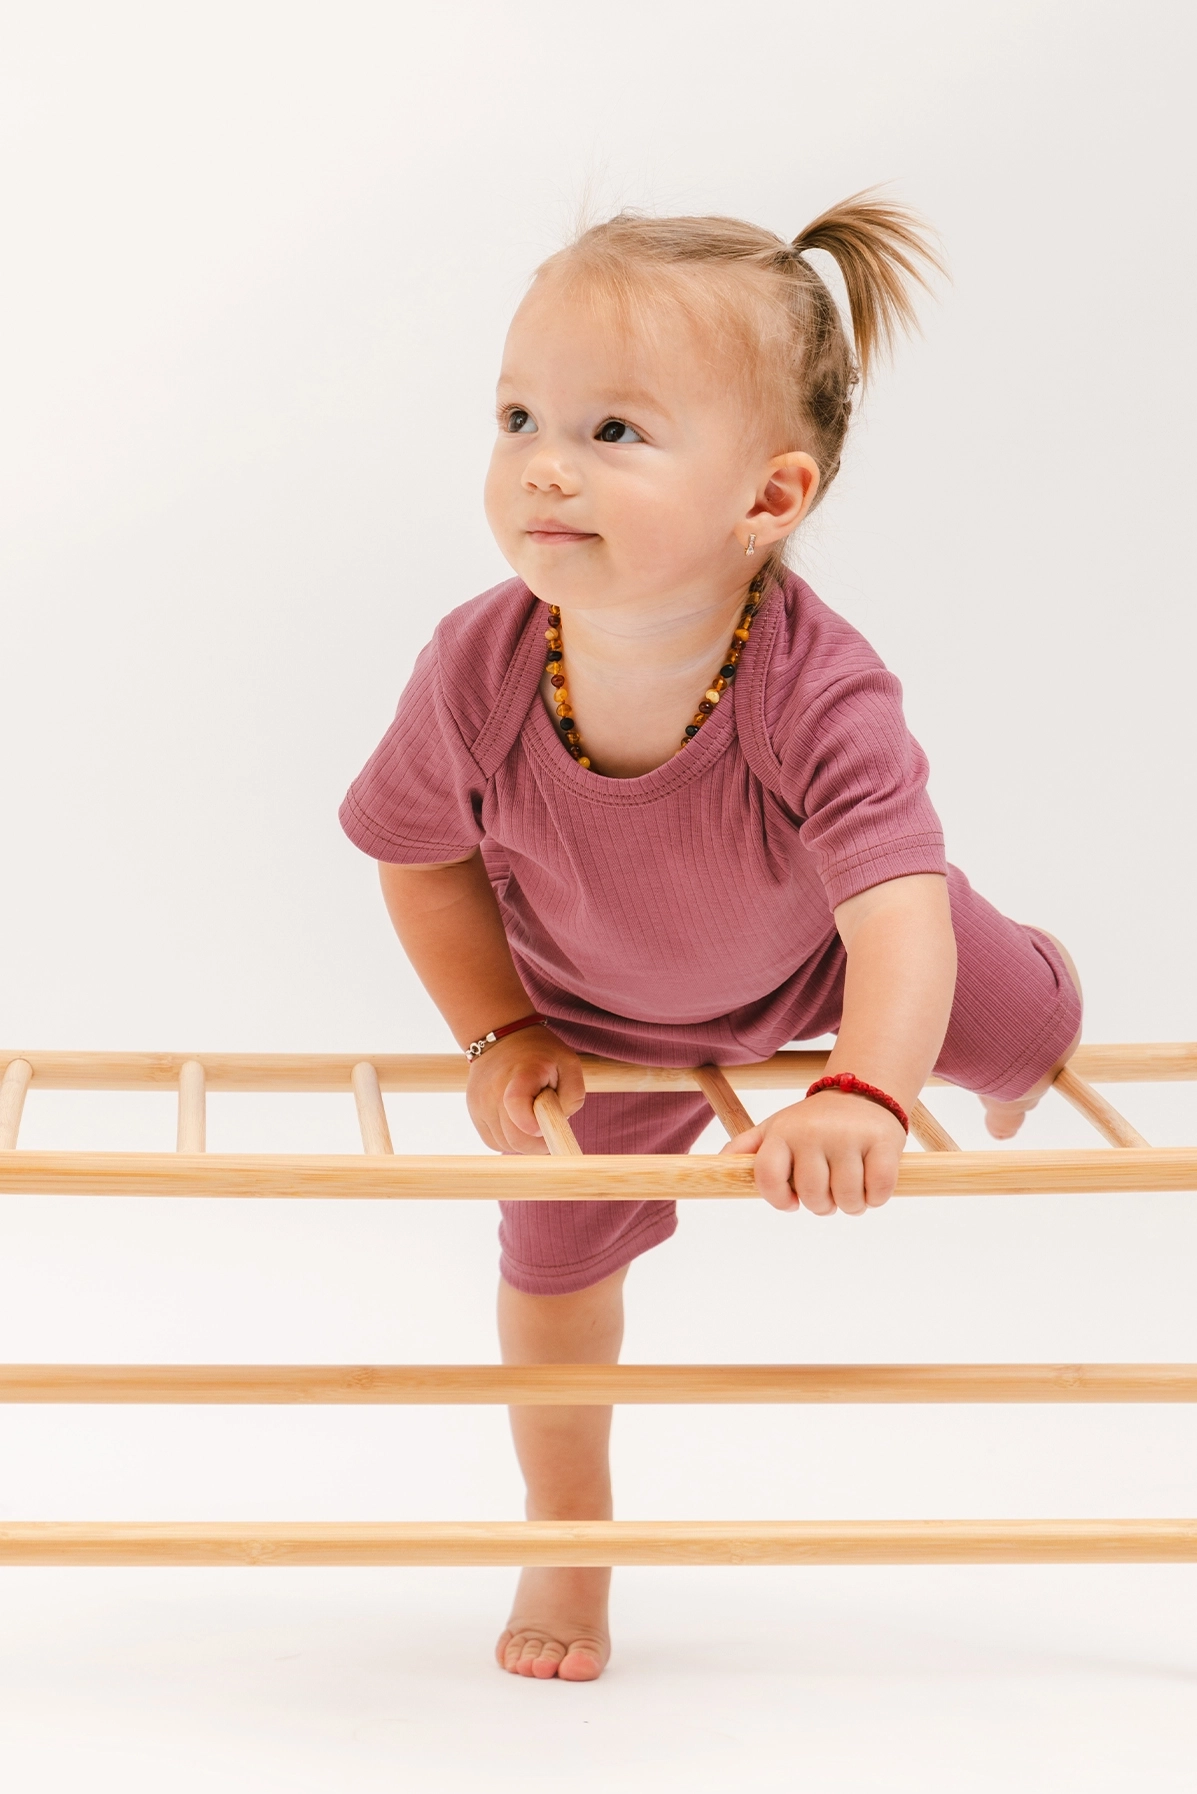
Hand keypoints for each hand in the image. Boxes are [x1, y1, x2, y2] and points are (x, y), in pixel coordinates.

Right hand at [466, 1026, 585, 1153]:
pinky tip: (518, 1123)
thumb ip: (572, 1096)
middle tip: (549, 1128)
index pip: (517, 1106)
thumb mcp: (569, 1064)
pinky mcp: (474, 1111)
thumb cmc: (541, 1053)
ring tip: (533, 1120)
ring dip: (524, 1141)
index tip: (547, 1120)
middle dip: (538, 1143)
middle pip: (515, 1138)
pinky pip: (493, 1141)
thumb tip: (558, 1125)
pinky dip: (509, 1140)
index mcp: (520, 1074)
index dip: (535, 1125)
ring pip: (505, 1144)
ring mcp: (480, 1103)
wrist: (502, 1037)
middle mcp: (493, 1090)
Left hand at [723, 1090, 905, 1214]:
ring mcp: (848, 1136)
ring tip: (852, 1188)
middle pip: (813, 1197)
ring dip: (852, 1205)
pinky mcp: (883, 1141)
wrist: (862, 1091)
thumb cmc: (813, 1122)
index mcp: (783, 1132)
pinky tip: (872, 1182)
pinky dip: (877, 1197)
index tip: (791, 1202)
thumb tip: (718, 1165)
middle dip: (823, 1206)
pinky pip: (879, 1191)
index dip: (779, 1199)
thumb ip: (746, 1148)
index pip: (768, 1178)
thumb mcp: (776, 1128)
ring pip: (848, 1199)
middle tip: (830, 1192)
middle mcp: (813, 1132)